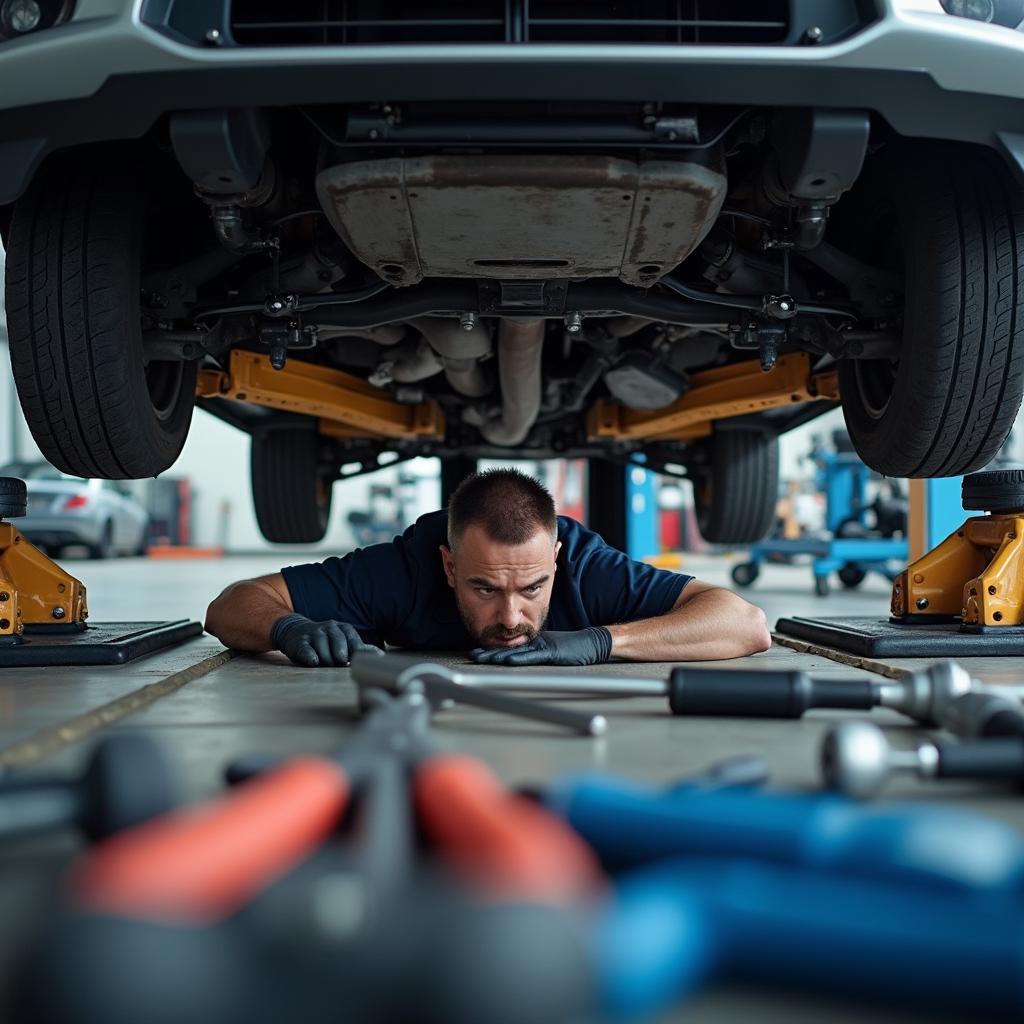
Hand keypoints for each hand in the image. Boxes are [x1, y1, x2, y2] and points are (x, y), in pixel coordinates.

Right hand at [270, 613, 383, 666]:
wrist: (295, 631)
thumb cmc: (325, 641)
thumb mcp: (343, 640)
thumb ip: (359, 648)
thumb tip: (380, 655)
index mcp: (344, 628)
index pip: (355, 644)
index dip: (354, 656)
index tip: (351, 662)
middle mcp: (330, 628)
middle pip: (340, 651)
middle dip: (339, 661)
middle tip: (335, 662)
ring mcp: (314, 634)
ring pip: (325, 655)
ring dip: (325, 662)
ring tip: (322, 660)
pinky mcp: (300, 642)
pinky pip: (309, 653)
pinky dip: (312, 659)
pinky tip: (313, 660)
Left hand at [470, 626, 611, 666]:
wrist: (591, 643)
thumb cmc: (572, 650)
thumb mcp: (551, 652)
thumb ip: (537, 655)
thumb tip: (520, 661)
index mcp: (533, 645)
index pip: (509, 649)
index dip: (493, 652)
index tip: (477, 654)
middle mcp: (535, 644)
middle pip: (508, 649)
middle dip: (489, 653)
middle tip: (472, 656)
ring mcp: (543, 647)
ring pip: (516, 651)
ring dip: (498, 656)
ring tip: (483, 658)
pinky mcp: (552, 652)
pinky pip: (533, 655)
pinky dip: (520, 658)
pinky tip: (508, 660)